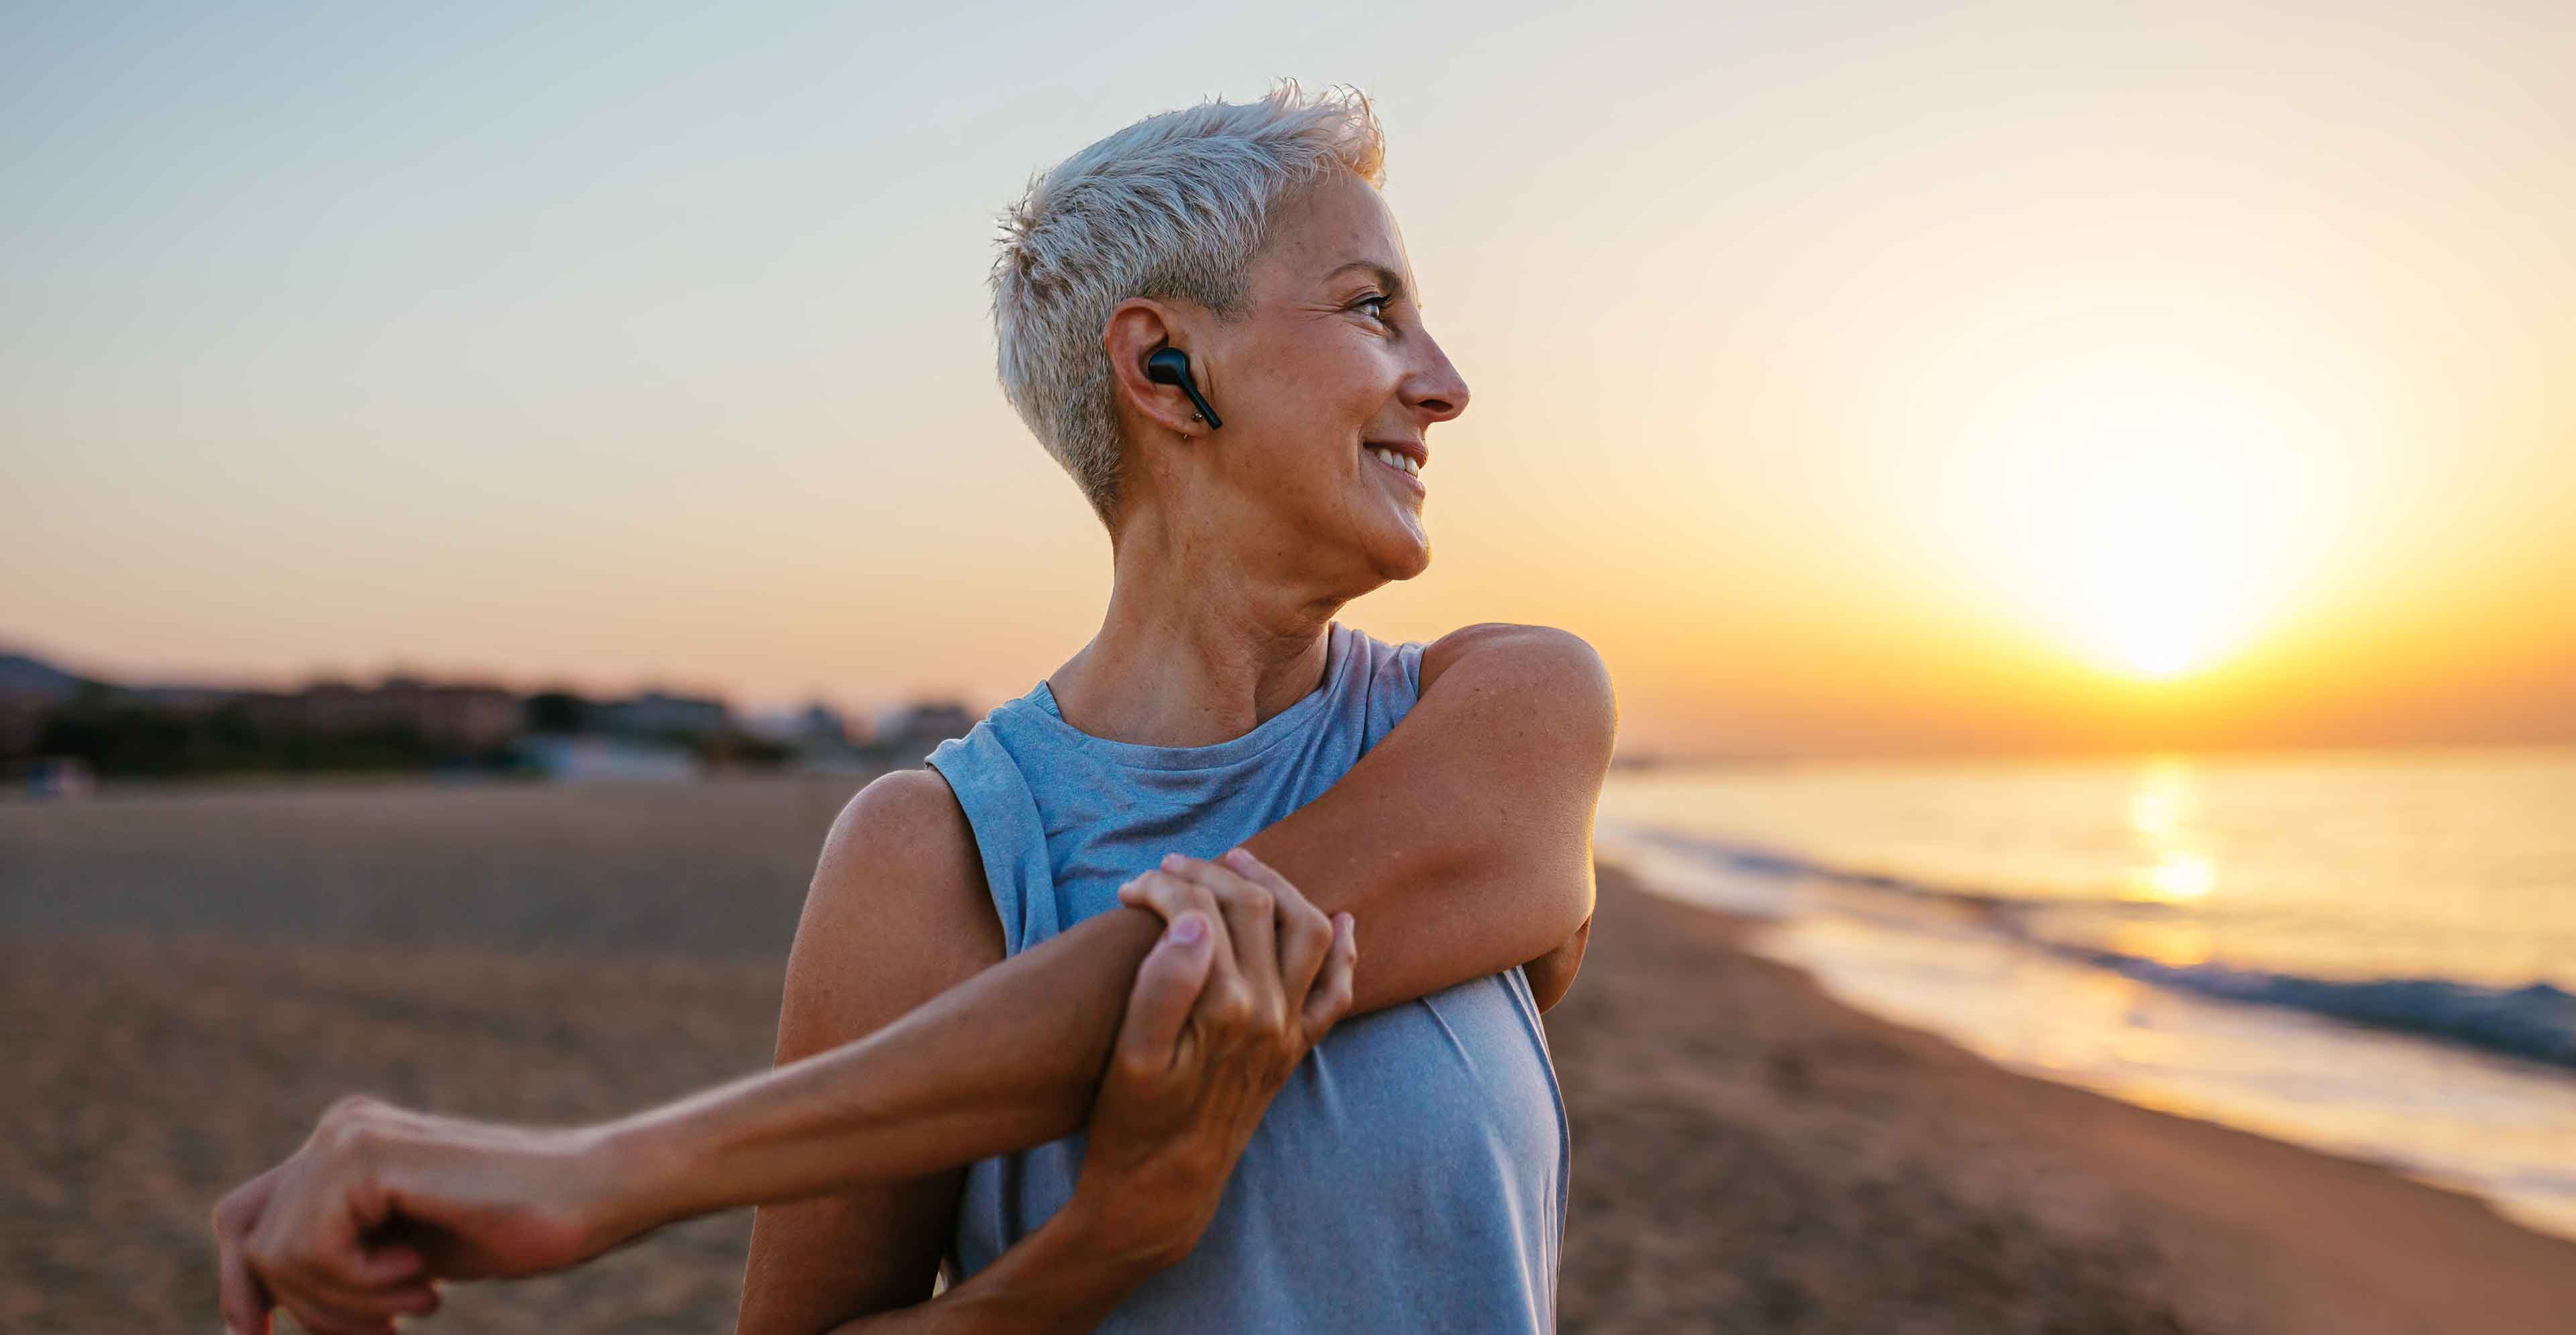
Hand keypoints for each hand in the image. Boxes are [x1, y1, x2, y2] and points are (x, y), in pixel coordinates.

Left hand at [212, 1094, 620, 1333]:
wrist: (593, 1194)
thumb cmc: (518, 1226)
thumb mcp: (404, 1251)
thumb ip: (342, 1256)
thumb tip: (255, 1307)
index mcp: (346, 1144)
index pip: (244, 1218)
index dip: (240, 1284)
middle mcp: (339, 1128)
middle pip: (249, 1240)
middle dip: (304, 1307)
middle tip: (383, 1334)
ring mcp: (348, 1134)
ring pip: (276, 1254)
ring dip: (343, 1304)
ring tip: (421, 1300)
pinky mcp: (366, 1157)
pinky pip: (309, 1250)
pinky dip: (360, 1287)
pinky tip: (425, 1280)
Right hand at [1074, 847, 1357, 1271]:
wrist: (1160, 1191)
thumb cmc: (1131, 1122)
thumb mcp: (1130, 1056)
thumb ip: (1163, 984)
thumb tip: (1193, 920)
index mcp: (1226, 1007)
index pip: (1203, 911)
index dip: (1164, 887)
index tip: (1130, 886)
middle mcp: (1270, 1014)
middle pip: (1257, 908)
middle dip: (1213, 873)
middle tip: (1172, 865)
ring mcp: (1289, 1031)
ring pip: (1306, 932)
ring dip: (1279, 889)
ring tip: (1241, 863)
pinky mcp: (1294, 1050)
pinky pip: (1336, 993)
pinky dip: (1343, 951)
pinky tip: (1340, 920)